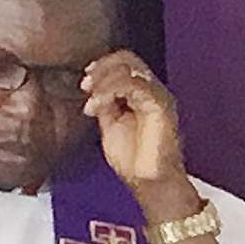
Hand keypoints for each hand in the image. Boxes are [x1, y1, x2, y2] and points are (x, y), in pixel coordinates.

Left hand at [84, 52, 214, 243]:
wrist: (149, 184)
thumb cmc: (134, 161)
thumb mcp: (110, 125)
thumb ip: (105, 104)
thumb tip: (93, 88)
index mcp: (144, 94)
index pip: (125, 64)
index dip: (103, 66)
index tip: (85, 81)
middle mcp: (153, 91)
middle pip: (128, 59)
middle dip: (101, 69)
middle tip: (85, 85)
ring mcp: (158, 96)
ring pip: (129, 70)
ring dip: (103, 81)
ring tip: (90, 100)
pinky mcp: (159, 105)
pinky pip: (133, 85)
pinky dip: (110, 90)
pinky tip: (97, 105)